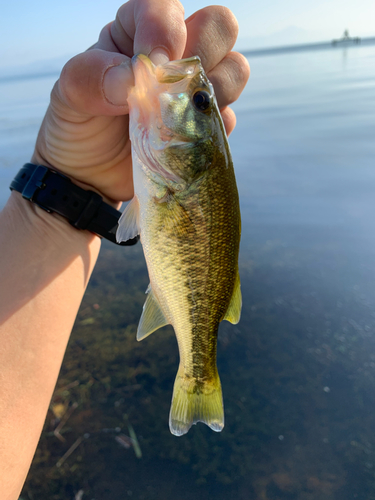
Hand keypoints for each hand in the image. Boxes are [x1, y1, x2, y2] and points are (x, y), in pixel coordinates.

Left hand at [32, 0, 249, 201]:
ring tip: (176, 118)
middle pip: (218, 26)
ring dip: (212, 92)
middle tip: (172, 88)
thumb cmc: (78, 128)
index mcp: (136, 32)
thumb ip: (90, 78)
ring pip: (234, 69)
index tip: (152, 68)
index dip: (165, 31)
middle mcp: (173, 55)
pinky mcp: (204, 127)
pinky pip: (226, 118)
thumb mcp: (68, 97)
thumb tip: (131, 78)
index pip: (165, 8)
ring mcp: (193, 91)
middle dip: (204, 50)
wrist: (90, 177)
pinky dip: (209, 129)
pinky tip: (180, 141)